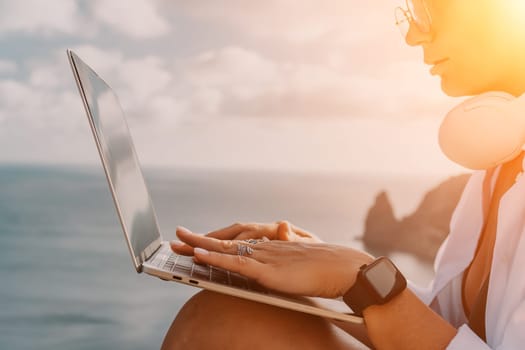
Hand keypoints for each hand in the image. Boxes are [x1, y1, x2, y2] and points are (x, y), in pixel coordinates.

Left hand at [171, 227, 373, 297]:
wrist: (345, 268)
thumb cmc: (326, 270)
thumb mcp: (299, 267)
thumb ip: (283, 264)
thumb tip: (272, 262)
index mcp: (271, 248)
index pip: (237, 243)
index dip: (216, 242)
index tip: (197, 241)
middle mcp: (265, 248)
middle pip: (225, 242)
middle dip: (199, 240)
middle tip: (176, 237)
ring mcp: (266, 257)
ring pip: (226, 250)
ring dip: (200, 246)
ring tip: (179, 242)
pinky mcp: (269, 271)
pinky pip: (236, 264)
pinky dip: (216, 259)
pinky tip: (200, 256)